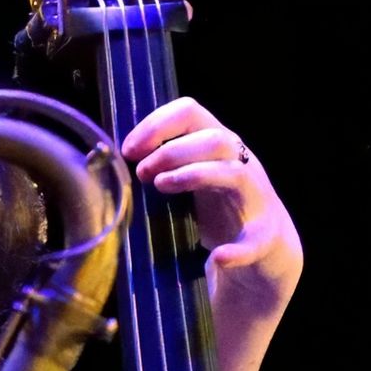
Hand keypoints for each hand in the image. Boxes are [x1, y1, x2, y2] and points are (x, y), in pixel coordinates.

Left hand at [120, 96, 302, 317]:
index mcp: (218, 146)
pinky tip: (217, 257)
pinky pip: (254, 241)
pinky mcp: (263, 238)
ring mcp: (256, 199)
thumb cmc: (217, 209)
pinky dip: (236, 250)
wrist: (266, 251)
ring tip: (162, 187)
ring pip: (235, 174)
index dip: (157, 124)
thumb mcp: (190, 179)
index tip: (129, 148)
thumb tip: (104, 163)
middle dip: (172, 151)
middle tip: (141, 173)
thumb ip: (161, 166)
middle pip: (214, 139)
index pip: (191, 113)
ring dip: (195, 176)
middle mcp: (240, 164)